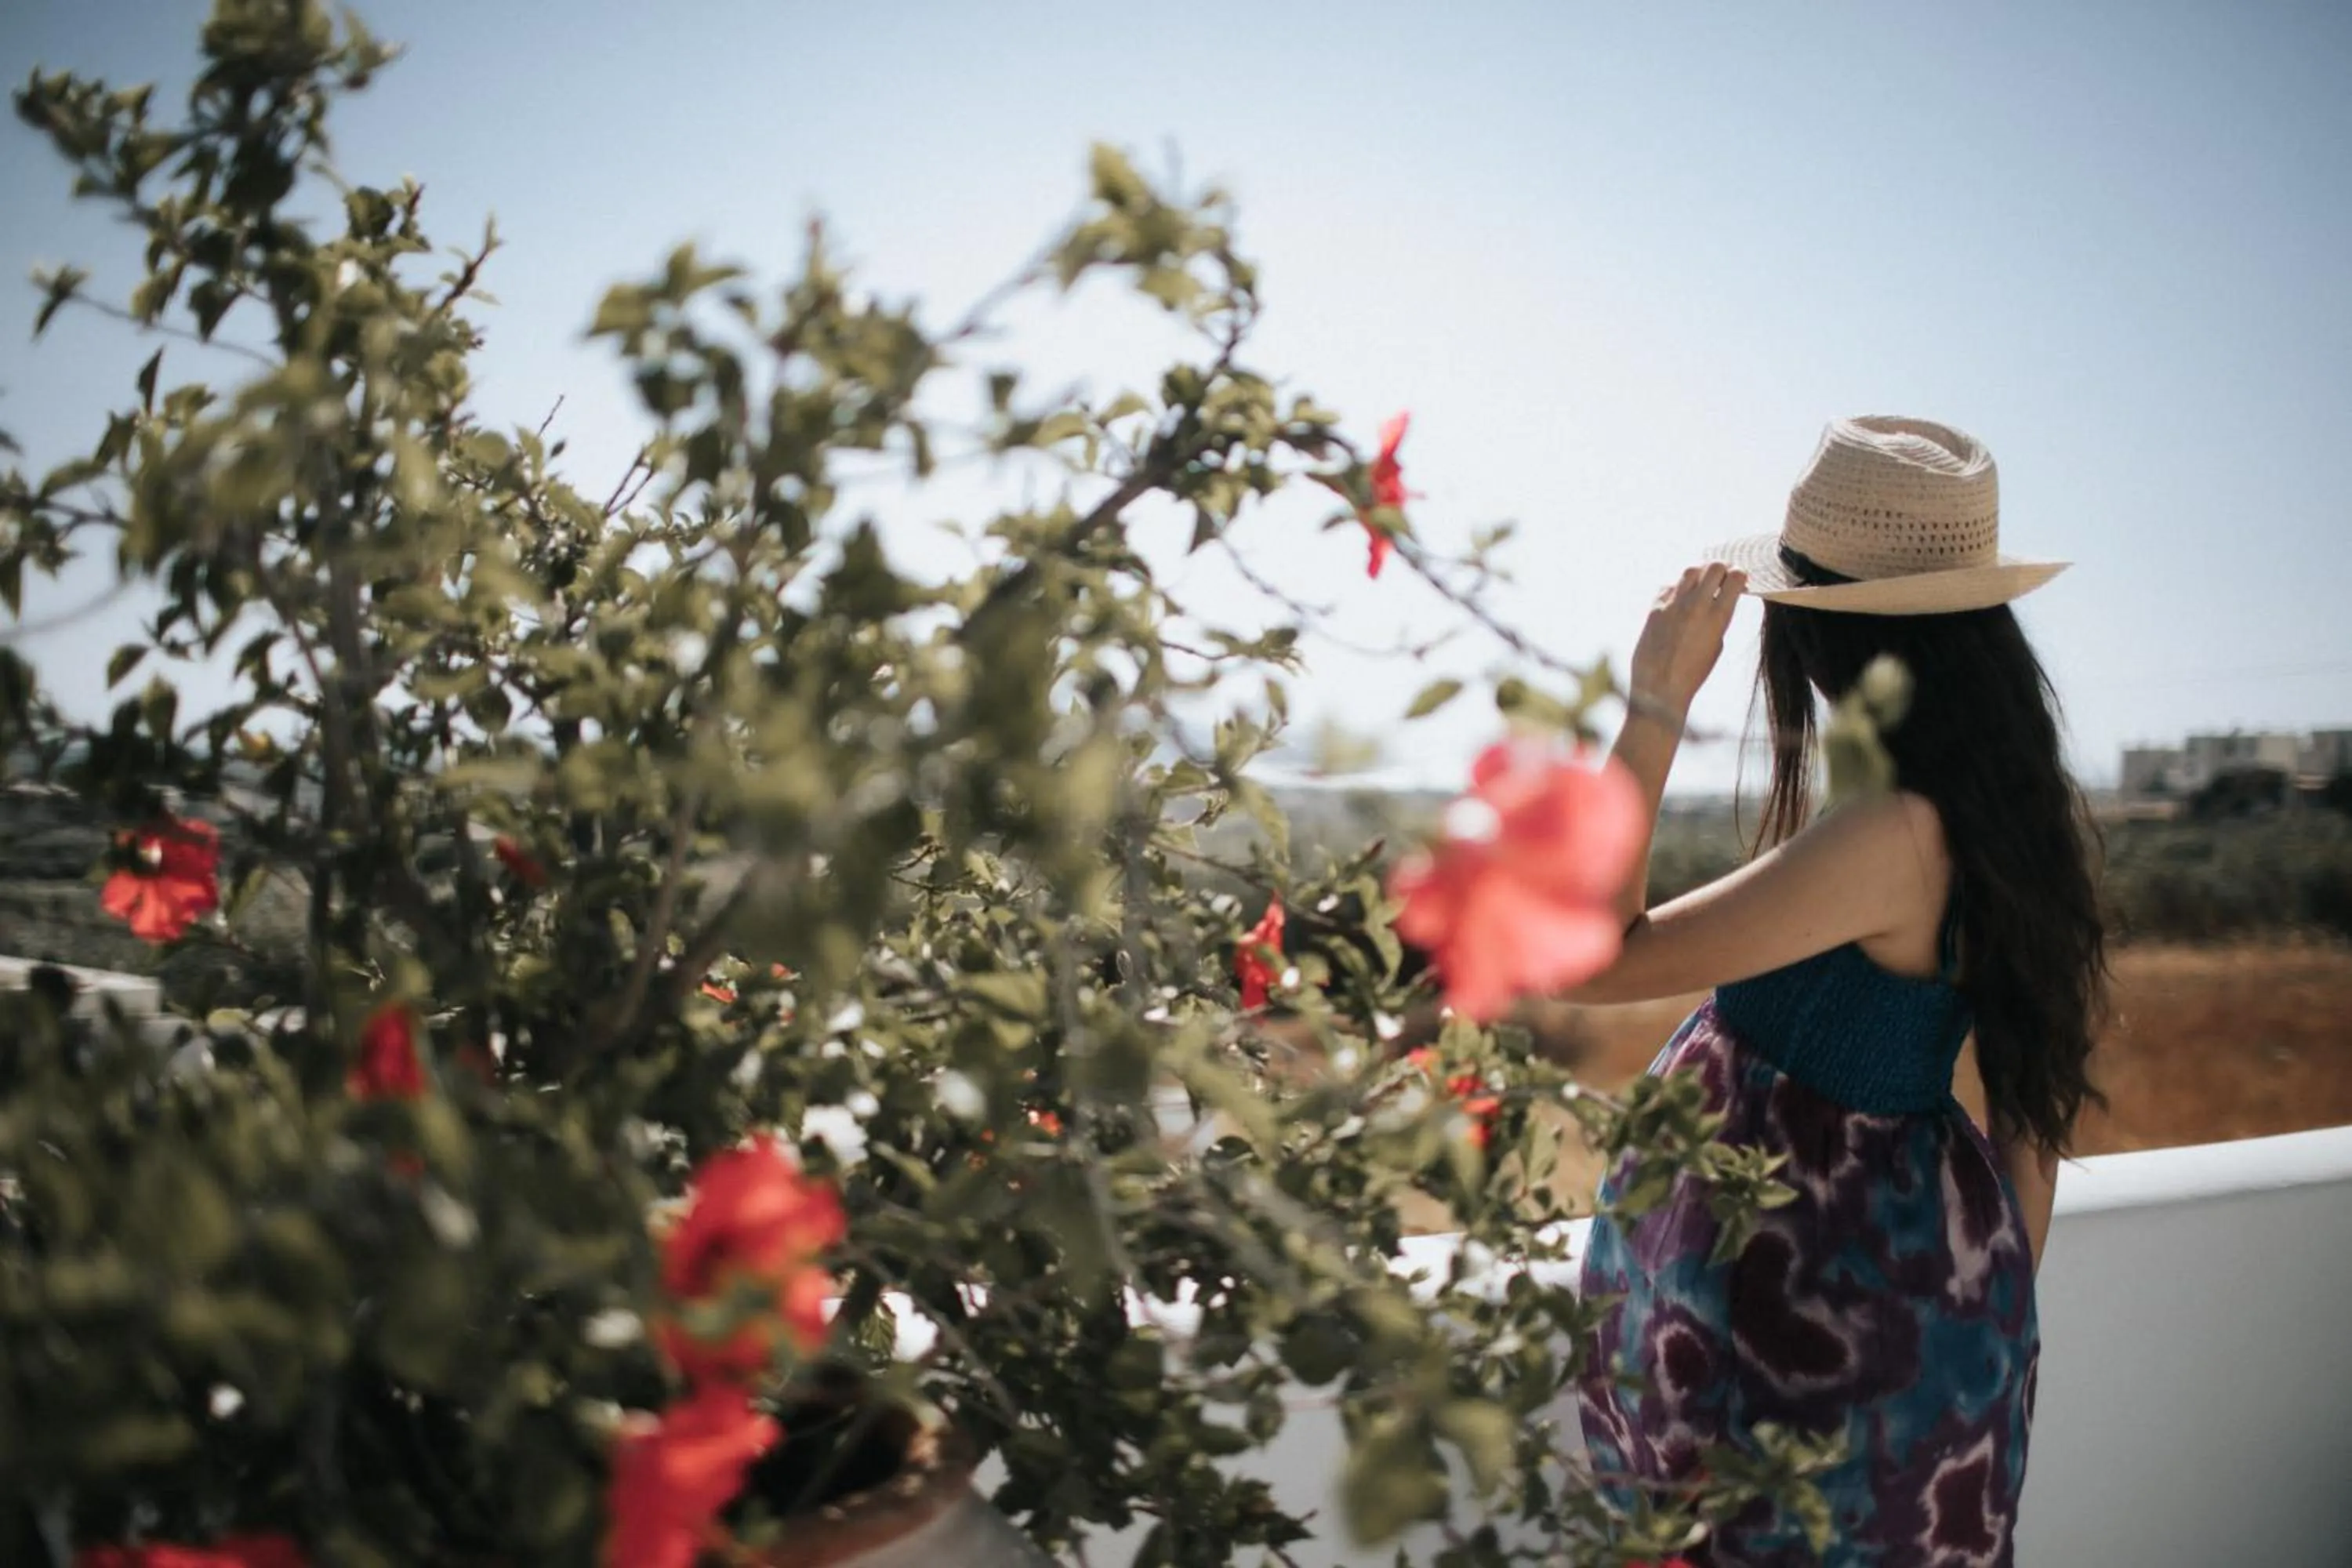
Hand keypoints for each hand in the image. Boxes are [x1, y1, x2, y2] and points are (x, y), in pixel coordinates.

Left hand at [1629, 562, 1744, 723]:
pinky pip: (1669, 587)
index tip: (1739, 581)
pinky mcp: (1654, 608)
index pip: (1736, 577)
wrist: (1660, 689)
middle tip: (1722, 576)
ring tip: (1701, 583)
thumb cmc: (1693, 673)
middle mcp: (1696, 605)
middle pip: (1714, 566)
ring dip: (1700, 573)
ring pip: (1690, 570)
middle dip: (1722, 568)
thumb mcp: (1716, 645)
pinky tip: (1680, 600)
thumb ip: (1718, 618)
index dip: (1740, 575)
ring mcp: (1673, 604)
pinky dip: (1677, 589)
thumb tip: (1717, 598)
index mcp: (1718, 617)